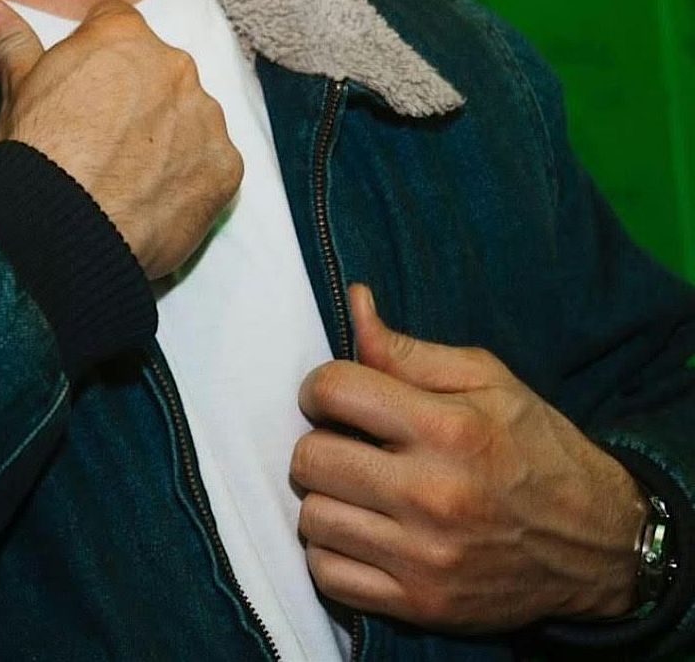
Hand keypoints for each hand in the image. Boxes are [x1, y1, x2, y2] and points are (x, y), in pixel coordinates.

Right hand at [0, 0, 242, 279]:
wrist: (62, 230)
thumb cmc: (35, 154)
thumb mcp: (18, 89)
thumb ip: (9, 37)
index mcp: (123, 36)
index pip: (116, 27)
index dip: (96, 61)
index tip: (81, 95)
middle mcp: (173, 66)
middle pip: (158, 70)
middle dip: (136, 96)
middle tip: (101, 139)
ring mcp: (205, 116)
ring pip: (189, 114)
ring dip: (167, 134)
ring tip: (127, 174)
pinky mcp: (225, 166)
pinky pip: (212, 162)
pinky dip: (189, 176)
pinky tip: (153, 197)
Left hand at [290, 284, 646, 631]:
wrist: (597, 542)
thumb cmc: (536, 447)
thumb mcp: (485, 379)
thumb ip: (409, 349)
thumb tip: (355, 303)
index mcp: (448, 428)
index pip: (334, 391)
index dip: (320, 387)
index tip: (333, 398)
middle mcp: (433, 494)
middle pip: (312, 458)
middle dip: (319, 441)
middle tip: (346, 443)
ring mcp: (425, 556)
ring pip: (313, 518)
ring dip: (324, 499)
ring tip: (356, 489)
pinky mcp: (421, 604)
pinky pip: (330, 576)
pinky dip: (332, 552)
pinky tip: (359, 532)